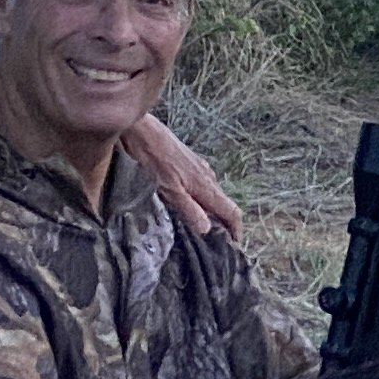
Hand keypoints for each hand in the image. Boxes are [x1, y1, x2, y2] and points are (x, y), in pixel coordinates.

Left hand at [125, 115, 243, 238]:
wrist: (142, 130)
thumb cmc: (153, 159)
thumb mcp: (169, 189)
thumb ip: (189, 209)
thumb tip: (207, 229)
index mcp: (206, 186)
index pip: (231, 212)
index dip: (236, 231)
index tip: (234, 248)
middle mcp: (208, 177)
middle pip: (225, 205)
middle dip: (225, 225)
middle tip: (216, 244)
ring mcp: (200, 168)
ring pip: (214, 195)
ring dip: (213, 212)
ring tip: (203, 228)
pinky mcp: (191, 163)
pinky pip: (204, 186)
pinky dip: (203, 200)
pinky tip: (190, 204)